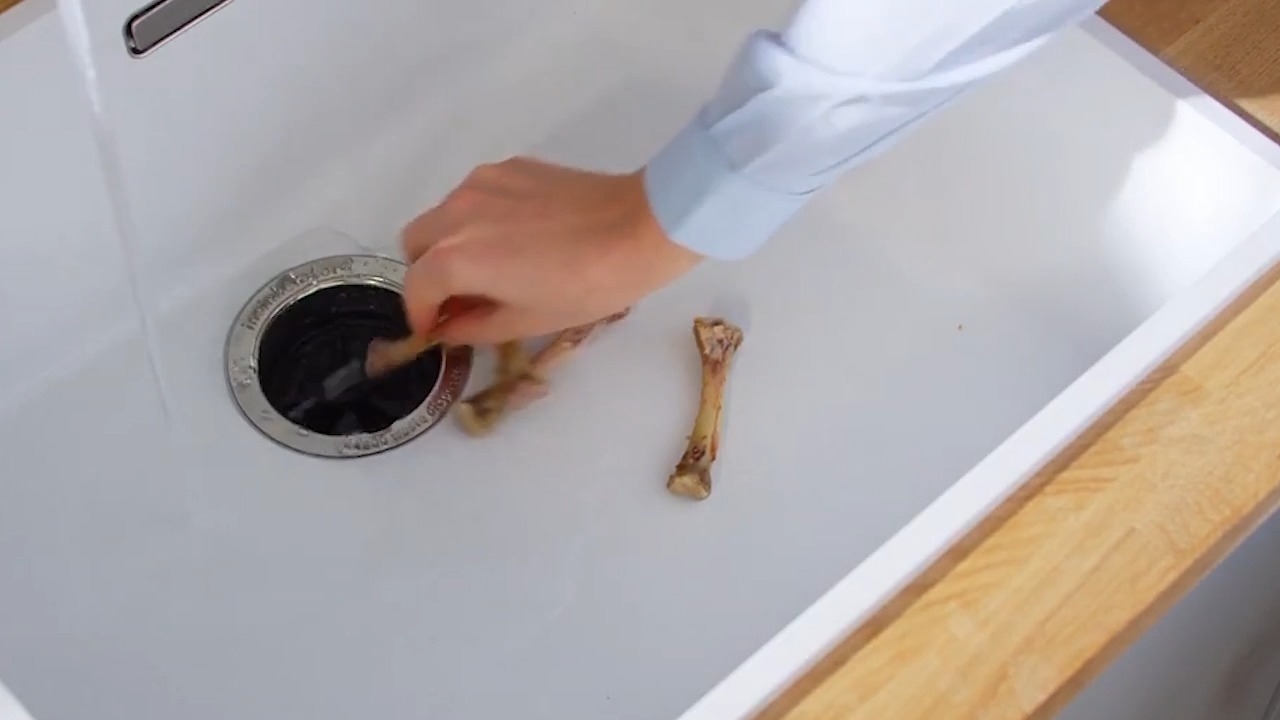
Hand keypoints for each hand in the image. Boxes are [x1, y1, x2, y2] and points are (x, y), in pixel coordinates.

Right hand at [400, 157, 701, 343]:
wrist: (639, 228)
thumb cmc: (585, 285)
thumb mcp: (526, 320)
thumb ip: (473, 326)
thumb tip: (447, 328)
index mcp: (455, 258)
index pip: (415, 289)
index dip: (421, 316)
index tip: (436, 330)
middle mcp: (456, 213)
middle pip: (415, 244)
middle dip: (427, 273)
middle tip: (459, 297)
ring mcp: (482, 183)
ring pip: (442, 215)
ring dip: (449, 243)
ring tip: (491, 265)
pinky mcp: (509, 167)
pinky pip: (474, 195)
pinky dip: (477, 218)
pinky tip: (517, 235)